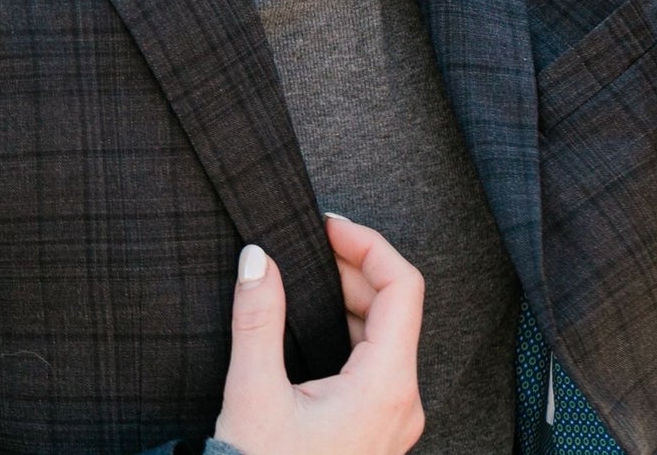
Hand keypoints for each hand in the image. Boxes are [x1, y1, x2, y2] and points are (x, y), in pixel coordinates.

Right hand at [212, 217, 424, 454]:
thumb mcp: (254, 394)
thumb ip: (257, 317)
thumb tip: (258, 257)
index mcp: (385, 387)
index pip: (403, 288)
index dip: (368, 244)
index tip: (327, 226)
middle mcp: (402, 402)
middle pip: (396, 307)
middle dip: (353, 265)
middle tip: (307, 244)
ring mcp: (393, 419)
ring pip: (387, 334)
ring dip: (349, 295)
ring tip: (306, 274)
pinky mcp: (376, 429)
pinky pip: (376, 361)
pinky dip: (348, 327)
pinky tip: (312, 321)